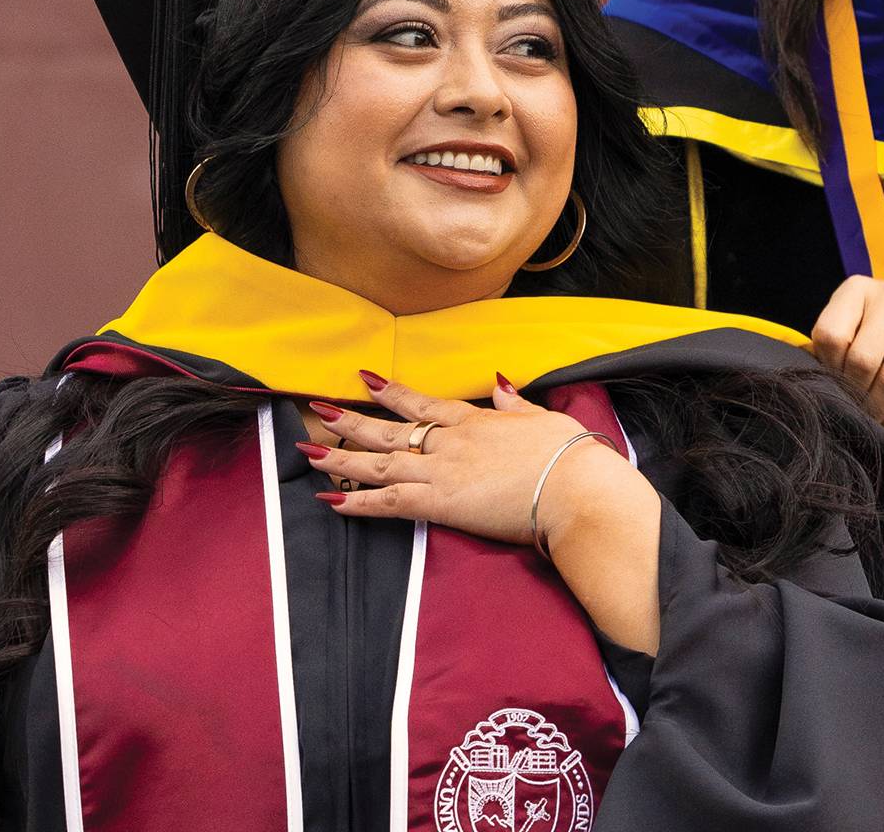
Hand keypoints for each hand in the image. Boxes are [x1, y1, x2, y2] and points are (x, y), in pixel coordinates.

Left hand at [303, 372, 645, 549]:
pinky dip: (358, 503)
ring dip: (341, 457)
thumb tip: (503, 383)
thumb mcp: (542, 418)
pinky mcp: (440, 502)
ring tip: (309, 452)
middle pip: (389, 429)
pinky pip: (388, 502)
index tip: (365, 379)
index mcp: (474, 420)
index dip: (391, 392)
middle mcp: (450, 441)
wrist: (574, 487)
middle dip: (350, 420)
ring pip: (379, 462)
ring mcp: (442, 470)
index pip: (422, 403)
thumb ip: (516, 402)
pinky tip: (332, 501)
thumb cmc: (568, 456)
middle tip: (317, 409)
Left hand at [808, 276, 883, 427]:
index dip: (829, 368)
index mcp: (857, 288)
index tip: (833, 384)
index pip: (831, 335)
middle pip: (863, 359)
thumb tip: (810, 381)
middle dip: (855, 393)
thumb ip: (833, 346)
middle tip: (853, 410)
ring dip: (877, 408)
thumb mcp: (855, 327)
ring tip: (870, 419)